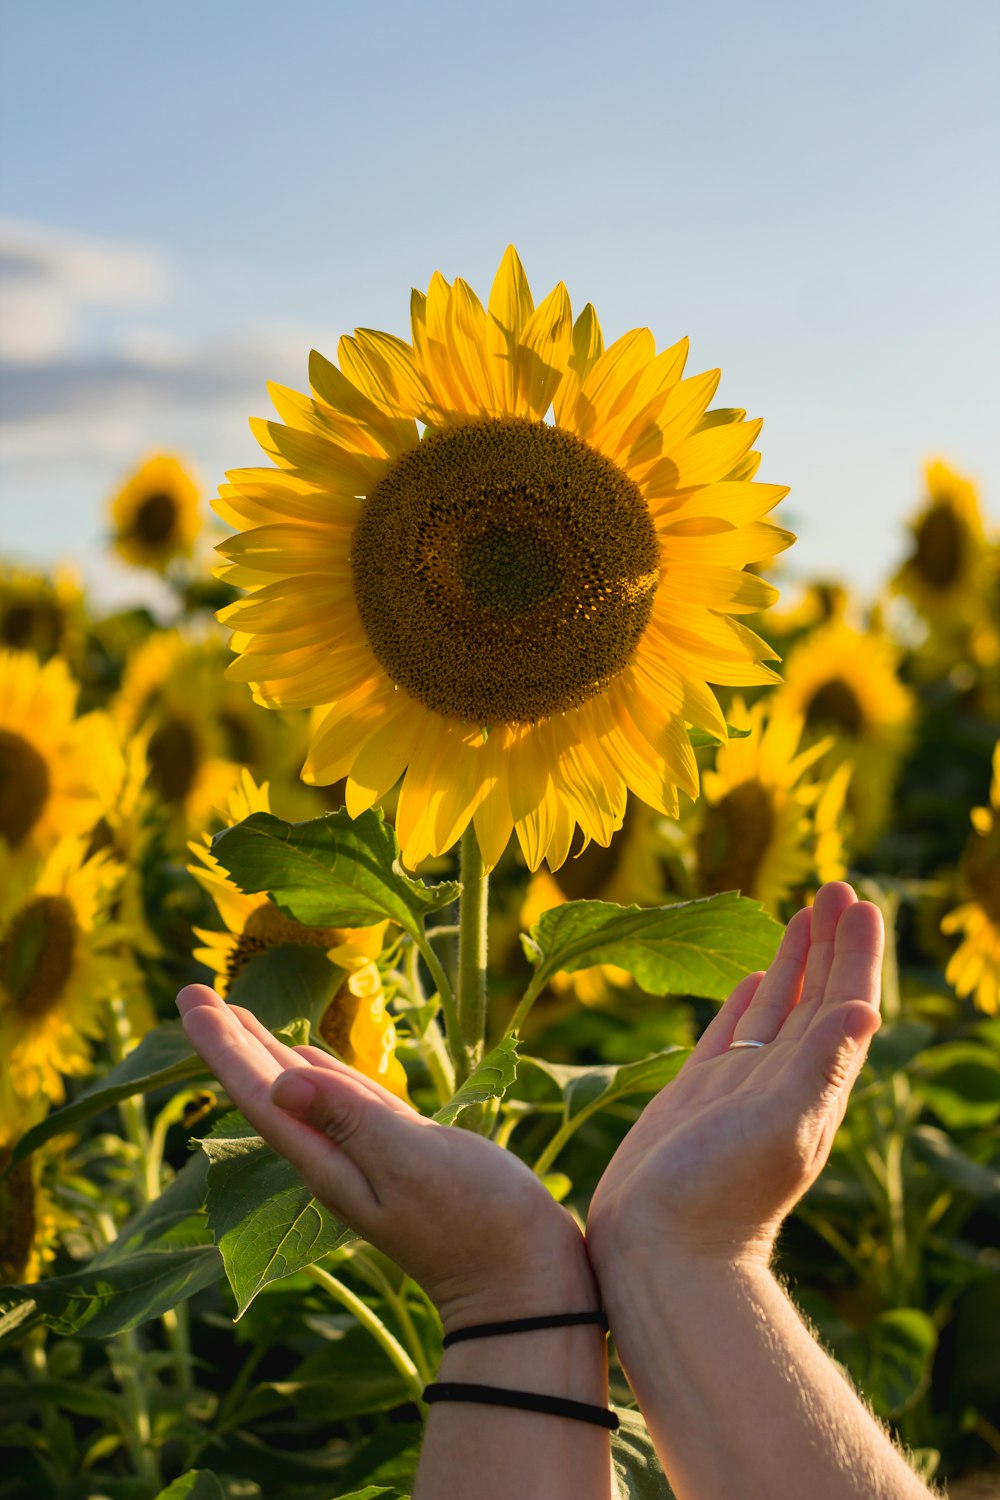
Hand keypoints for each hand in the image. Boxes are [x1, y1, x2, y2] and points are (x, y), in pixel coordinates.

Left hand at [176, 986, 597, 1332]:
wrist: (526, 1284)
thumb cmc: (478, 1222)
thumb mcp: (410, 1161)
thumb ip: (350, 1117)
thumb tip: (282, 1082)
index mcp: (327, 1159)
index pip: (258, 1090)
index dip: (221, 1043)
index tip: (188, 996)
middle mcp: (335, 1157)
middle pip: (269, 1086)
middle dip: (232, 1039)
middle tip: (194, 994)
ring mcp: (368, 1156)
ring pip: (304, 1090)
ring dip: (269, 1051)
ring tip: (238, 1019)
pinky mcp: (403, 1153)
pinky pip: (344, 1101)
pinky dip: (320, 1074)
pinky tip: (309, 1062)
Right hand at [586, 882, 883, 1272]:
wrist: (659, 1256)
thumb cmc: (718, 1199)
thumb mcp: (780, 1128)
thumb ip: (821, 1067)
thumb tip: (870, 1010)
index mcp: (812, 1086)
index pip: (843, 1003)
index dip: (854, 953)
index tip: (859, 902)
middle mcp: (782, 1083)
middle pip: (816, 998)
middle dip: (827, 943)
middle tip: (834, 887)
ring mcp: (739, 1090)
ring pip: (775, 1010)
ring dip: (792, 963)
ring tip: (802, 916)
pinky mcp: (697, 1097)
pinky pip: (731, 1035)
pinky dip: (747, 1002)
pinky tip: (754, 981)